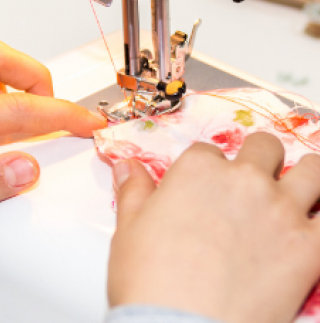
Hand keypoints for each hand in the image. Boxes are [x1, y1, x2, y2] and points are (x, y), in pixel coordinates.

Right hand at [108, 133, 319, 322]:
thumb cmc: (148, 280)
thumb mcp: (130, 228)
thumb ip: (133, 190)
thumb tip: (126, 166)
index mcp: (198, 170)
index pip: (208, 152)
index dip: (208, 168)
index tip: (205, 188)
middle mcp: (243, 180)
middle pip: (264, 147)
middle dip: (259, 158)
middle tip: (254, 181)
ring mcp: (280, 210)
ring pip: (313, 169)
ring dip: (308, 175)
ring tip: (302, 189)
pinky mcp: (309, 248)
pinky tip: (317, 225)